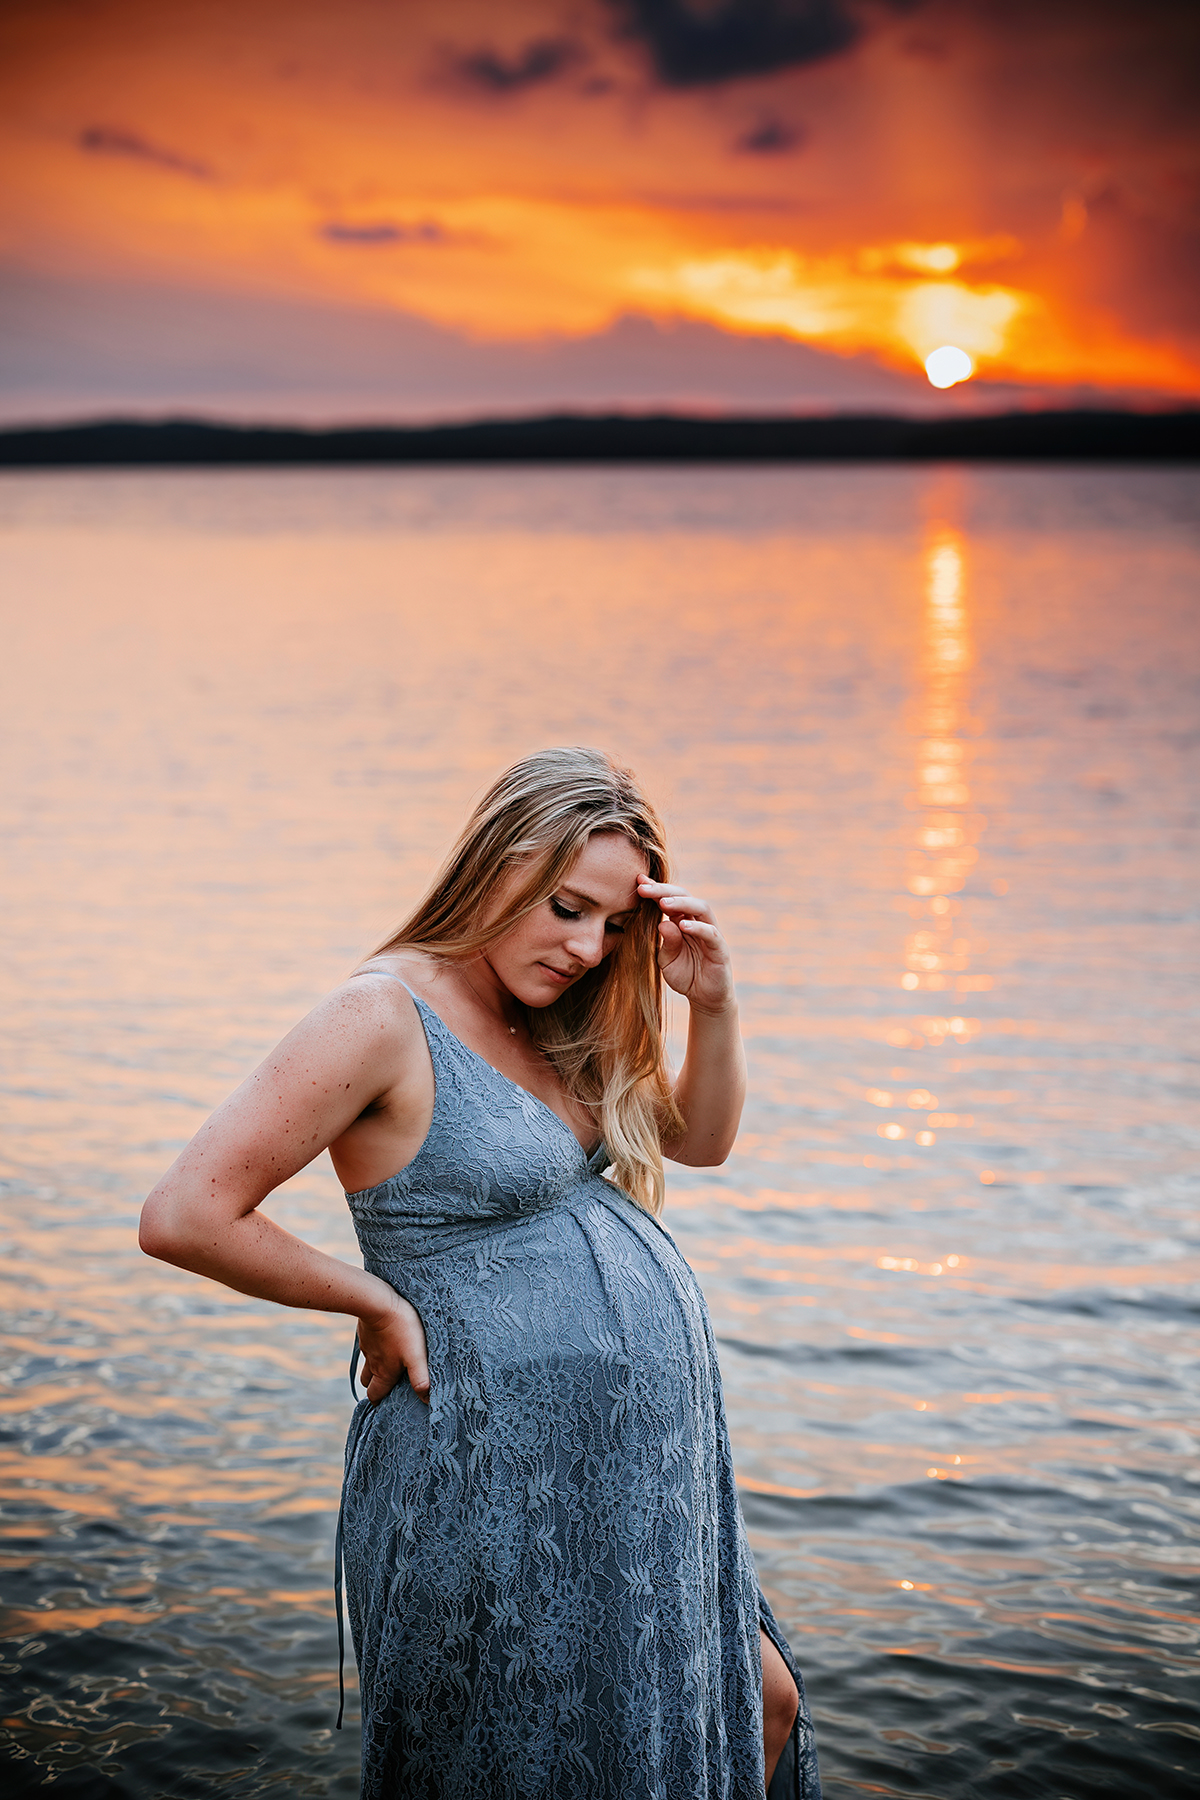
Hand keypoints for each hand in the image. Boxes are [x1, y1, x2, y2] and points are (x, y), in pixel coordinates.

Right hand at [355, 1289, 429, 1405]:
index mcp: (384, 1372)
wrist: (378, 1301)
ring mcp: (368, 1347)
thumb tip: (426, 1400)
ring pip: (367, 1364)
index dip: (379, 1402)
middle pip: (368, 1382)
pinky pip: (369, 1346)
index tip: (387, 1404)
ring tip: (387, 1364)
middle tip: (388, 1385)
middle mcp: (373, 1363)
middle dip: (375, 1386)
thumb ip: (421, 1378)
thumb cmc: (402, 1329)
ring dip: (374, 1368)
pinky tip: (386, 1340)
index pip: (375, 1396)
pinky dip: (375, 1349)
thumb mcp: (416, 1356)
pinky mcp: (367, 1332)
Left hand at [638, 879, 734, 1014]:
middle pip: (685, 897)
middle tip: (645, 888)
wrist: (705, 998)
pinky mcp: (720, 949)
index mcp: (682, 921)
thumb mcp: (667, 959)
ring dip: (682, 903)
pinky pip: (711, 933)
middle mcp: (697, 922)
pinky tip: (682, 925)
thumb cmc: (685, 975)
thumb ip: (665, 942)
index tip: (638, 882)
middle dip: (664, 891)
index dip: (655, 890)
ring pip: (702, 908)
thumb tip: (662, 923)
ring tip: (663, 902)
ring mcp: (711, 934)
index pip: (670, 899)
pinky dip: (698, 927)